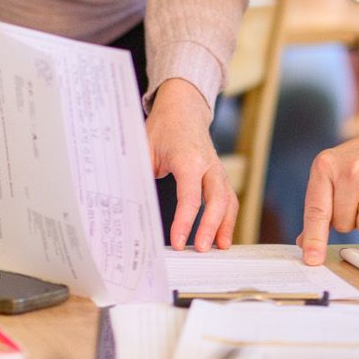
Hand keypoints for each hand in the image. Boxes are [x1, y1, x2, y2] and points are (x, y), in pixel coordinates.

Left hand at [145, 80, 235, 250]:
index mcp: (188, 159)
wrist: (183, 108)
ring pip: (228, 201)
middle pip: (217, 200)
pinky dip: (229, 218)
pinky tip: (222, 236)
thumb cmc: (163, 128)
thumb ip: (141, 174)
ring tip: (219, 249)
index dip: (185, 221)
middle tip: (201, 250)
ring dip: (225, 226)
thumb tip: (129, 203)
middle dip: (210, 227)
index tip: (179, 242)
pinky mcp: (220, 175)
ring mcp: (217, 170)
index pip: (190, 196)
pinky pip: (229, 199)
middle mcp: (208, 165)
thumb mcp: (145, 147)